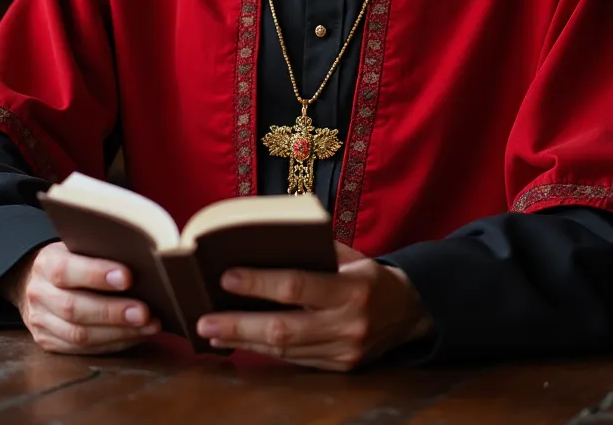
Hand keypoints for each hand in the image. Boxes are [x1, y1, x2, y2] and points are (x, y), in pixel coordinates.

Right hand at [0, 241, 161, 353]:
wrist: (37, 280)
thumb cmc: (73, 259)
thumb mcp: (79, 246)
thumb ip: (100, 252)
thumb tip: (143, 261)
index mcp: (45, 263)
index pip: (66, 270)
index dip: (96, 274)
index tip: (128, 277)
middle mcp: (39, 293)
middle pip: (73, 308)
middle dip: (112, 312)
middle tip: (144, 312)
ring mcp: (41, 322)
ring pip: (78, 335)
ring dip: (118, 333)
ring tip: (149, 325)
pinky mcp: (49, 342)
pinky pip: (83, 350)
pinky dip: (114, 343)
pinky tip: (136, 335)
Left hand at [195, 242, 432, 370]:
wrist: (409, 312)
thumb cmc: (369, 274)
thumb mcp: (350, 255)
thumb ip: (313, 250)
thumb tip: (263, 243)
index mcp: (354, 288)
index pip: (298, 285)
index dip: (259, 282)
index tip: (226, 277)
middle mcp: (349, 324)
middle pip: (284, 329)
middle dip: (239, 325)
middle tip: (203, 321)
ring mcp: (344, 352)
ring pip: (285, 350)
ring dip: (244, 342)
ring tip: (211, 333)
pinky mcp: (340, 369)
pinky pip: (294, 361)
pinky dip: (264, 351)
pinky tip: (240, 343)